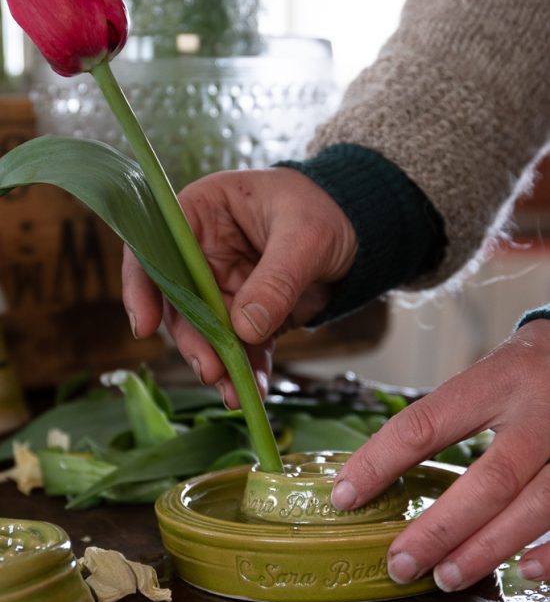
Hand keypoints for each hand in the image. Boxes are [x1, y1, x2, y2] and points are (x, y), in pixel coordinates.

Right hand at [122, 166, 356, 406]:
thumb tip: (243, 328)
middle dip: (193, 339)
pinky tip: (257, 391)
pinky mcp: (249, 314)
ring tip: (235, 393)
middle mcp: (202, 251)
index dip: (142, 285)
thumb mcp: (306, 235)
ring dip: (219, 363)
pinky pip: (242, 346)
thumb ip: (276, 278)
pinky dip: (248, 369)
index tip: (145, 325)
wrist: (360, 230)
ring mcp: (223, 286)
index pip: (155, 246)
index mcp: (202, 211)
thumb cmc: (324, 208)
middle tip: (210, 369)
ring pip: (207, 331)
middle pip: (178, 300)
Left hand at [331, 319, 549, 588]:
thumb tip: (383, 467)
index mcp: (498, 381)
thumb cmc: (533, 367)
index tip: (345, 496)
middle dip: (441, 529)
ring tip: (445, 577)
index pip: (427, 423)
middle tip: (400, 563)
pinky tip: (523, 572)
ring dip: (487, 550)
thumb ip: (452, 414)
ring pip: (535, 507)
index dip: (381, 462)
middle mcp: (540, 412)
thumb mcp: (492, 370)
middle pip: (491, 480)